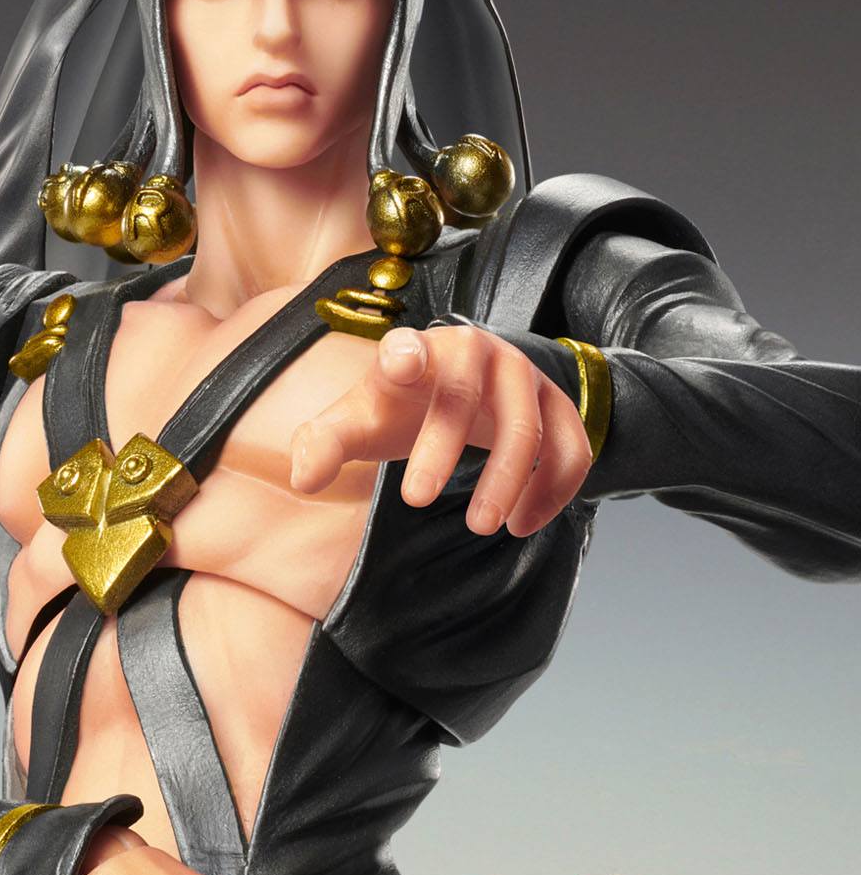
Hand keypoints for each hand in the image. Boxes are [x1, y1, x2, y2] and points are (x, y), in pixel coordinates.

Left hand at [291, 325, 592, 535]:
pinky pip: (570, 448)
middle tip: (413, 501)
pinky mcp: (558, 405)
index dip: (404, 354)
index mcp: (417, 353)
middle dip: (441, 451)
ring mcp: (523, 376)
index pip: (408, 348)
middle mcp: (475, 353)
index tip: (397, 366)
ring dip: (505, 481)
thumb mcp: (359, 420)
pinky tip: (521, 523)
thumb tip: (303, 479)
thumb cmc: (401, 404)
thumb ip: (325, 443)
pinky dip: (553, 490)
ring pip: (527, 428)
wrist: (461, 387)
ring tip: (480, 527)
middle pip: (464, 399)